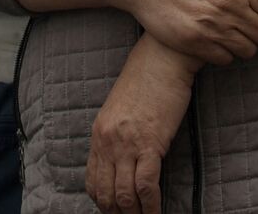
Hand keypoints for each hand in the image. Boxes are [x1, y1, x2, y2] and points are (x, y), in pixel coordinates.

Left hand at [86, 35, 200, 212]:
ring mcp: (127, 144)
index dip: (103, 201)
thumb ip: (118, 133)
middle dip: (117, 212)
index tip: (115, 209)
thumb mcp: (122, 108)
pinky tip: (155, 211)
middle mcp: (108, 142)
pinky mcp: (151, 143)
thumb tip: (125, 155)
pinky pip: (145, 184)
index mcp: (99, 134)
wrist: (164, 58)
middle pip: (106, 192)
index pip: (93, 180)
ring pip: (124, 194)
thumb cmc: (148, 78)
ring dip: (134, 212)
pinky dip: (150, 204)